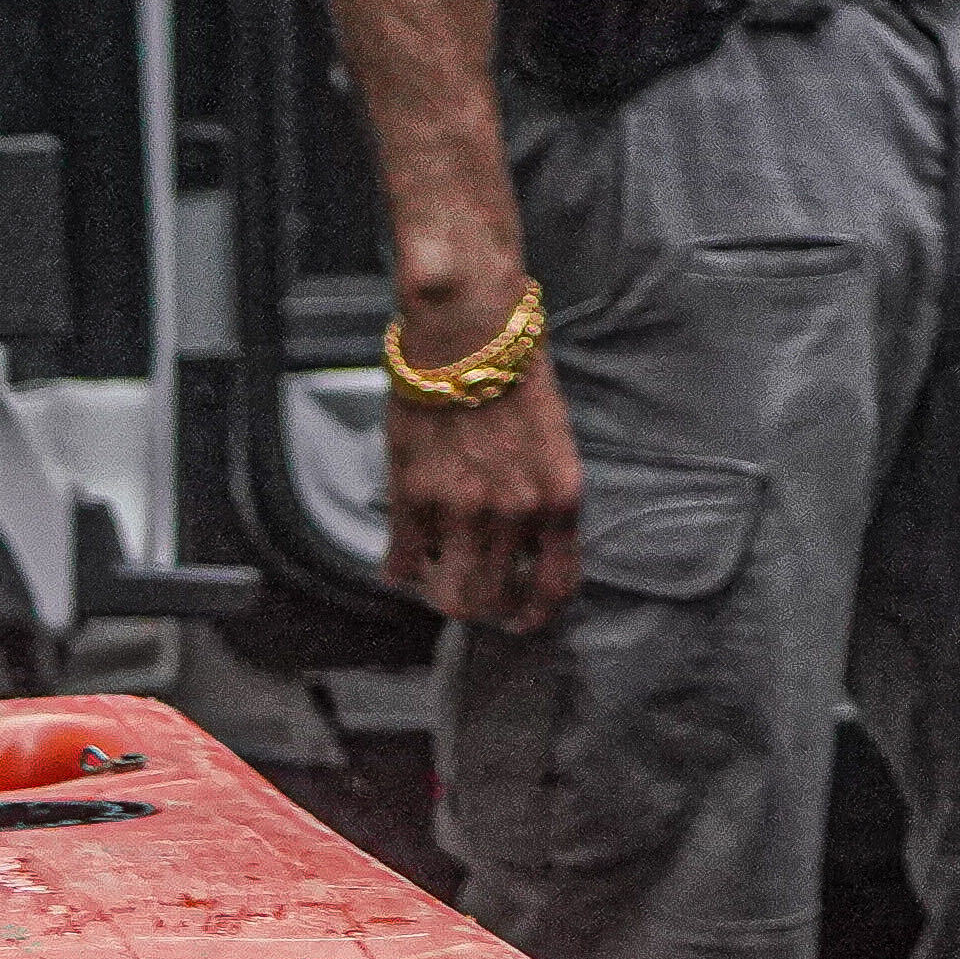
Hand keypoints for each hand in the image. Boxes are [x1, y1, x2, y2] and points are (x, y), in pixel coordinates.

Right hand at [382, 300, 582, 632]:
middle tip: (473, 593)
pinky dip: (399, 569)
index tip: (523, 620)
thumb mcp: (554, 449)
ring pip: (448, 592)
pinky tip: (400, 563)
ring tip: (436, 579)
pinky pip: (402, 560)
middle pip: (496, 600)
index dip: (537, 614)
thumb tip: (525, 550)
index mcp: (559, 501)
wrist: (470, 338)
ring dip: (440, 593)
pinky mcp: (413, 496)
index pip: (556, 586)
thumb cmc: (515, 384)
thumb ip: (542, 503)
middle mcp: (515, 514)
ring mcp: (461, 510)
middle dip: (485, 608)